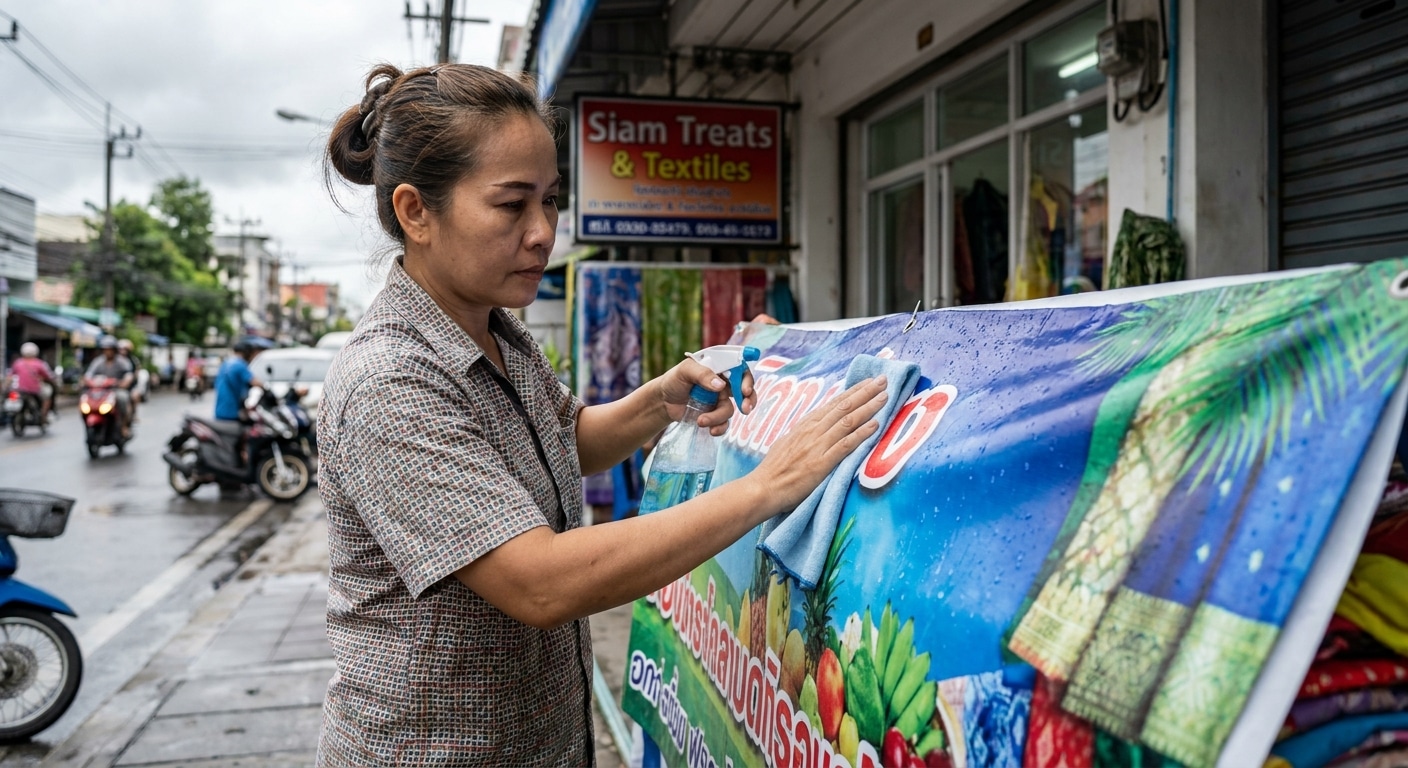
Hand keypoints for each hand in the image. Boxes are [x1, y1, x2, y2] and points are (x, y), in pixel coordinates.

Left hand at [653, 356, 757, 436]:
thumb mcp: (685, 371)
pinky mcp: (714, 415)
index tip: (745, 390)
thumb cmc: (674, 380)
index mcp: (719, 368)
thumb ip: (703, 374)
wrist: (663, 401)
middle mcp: (723, 384)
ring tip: (701, 421)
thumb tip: (720, 386)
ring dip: (718, 417)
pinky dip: (719, 428)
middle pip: (745, 390)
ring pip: (730, 410)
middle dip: (748, 400)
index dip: (746, 379)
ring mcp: (719, 401)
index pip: (740, 369)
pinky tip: (711, 431)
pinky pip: (724, 423)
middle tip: (745, 409)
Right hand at [746, 376, 888, 510]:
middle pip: (843, 406)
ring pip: (847, 421)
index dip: (852, 391)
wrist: (763, 488)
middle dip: (865, 392)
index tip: (867, 382)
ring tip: (885, 397)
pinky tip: (876, 425)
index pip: (833, 403)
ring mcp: (817, 445)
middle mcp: (812, 431)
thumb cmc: (774, 470)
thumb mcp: (787, 443)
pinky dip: (862, 433)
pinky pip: (846, 444)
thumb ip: (803, 434)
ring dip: (868, 407)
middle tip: (883, 380)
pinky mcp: (822, 463)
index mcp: (805, 425)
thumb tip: (814, 428)